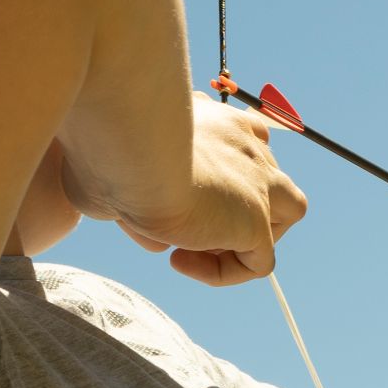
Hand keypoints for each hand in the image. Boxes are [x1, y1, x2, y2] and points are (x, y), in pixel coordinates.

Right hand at [78, 96, 306, 285]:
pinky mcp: (255, 219)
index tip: (167, 188)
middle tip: (182, 218)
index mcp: (215, 116)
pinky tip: (183, 262)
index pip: (239, 139)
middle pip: (264, 176)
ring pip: (284, 212)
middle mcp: (245, 141)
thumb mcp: (107, 167)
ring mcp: (257, 181)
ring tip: (197, 245)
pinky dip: (226, 271)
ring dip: (248, 235)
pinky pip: (260, 263)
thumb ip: (128, 191)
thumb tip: (147, 228)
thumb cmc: (103, 150)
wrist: (127, 152)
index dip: (212, 175)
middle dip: (231, 205)